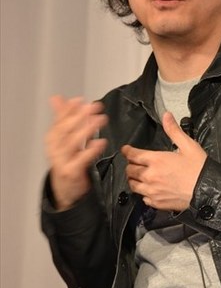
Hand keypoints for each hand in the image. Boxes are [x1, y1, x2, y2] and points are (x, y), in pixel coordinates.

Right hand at [45, 95, 107, 210]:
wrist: (65, 189)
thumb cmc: (66, 160)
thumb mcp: (62, 139)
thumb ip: (62, 117)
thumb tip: (57, 98)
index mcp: (52, 139)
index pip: (59, 121)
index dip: (69, 110)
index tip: (80, 100)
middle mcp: (54, 149)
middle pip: (64, 130)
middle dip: (79, 116)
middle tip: (93, 106)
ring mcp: (61, 161)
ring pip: (72, 143)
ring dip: (87, 129)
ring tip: (100, 119)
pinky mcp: (71, 172)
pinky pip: (81, 159)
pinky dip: (91, 150)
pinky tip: (100, 142)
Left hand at [122, 112, 206, 210]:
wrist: (208, 190)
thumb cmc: (199, 168)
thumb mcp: (188, 145)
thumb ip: (174, 130)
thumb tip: (166, 116)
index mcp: (156, 160)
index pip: (133, 155)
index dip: (127, 151)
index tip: (126, 150)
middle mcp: (150, 176)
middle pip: (130, 170)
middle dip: (130, 165)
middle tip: (133, 163)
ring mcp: (152, 191)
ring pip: (133, 185)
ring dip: (133, 179)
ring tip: (137, 176)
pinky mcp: (157, 203)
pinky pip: (143, 198)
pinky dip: (143, 193)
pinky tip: (149, 190)